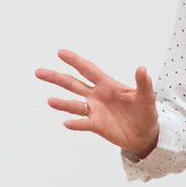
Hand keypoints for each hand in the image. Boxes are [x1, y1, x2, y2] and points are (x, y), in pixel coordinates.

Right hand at [36, 50, 159, 159]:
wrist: (145, 134)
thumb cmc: (145, 112)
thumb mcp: (147, 97)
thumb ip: (143, 84)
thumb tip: (142, 68)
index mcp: (107, 85)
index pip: (88, 70)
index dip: (75, 61)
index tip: (61, 52)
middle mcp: (97, 96)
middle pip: (73, 84)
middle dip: (57, 78)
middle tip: (39, 72)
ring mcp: (95, 111)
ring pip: (74, 105)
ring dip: (62, 103)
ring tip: (50, 101)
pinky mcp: (96, 125)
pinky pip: (83, 123)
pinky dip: (75, 123)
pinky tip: (67, 123)